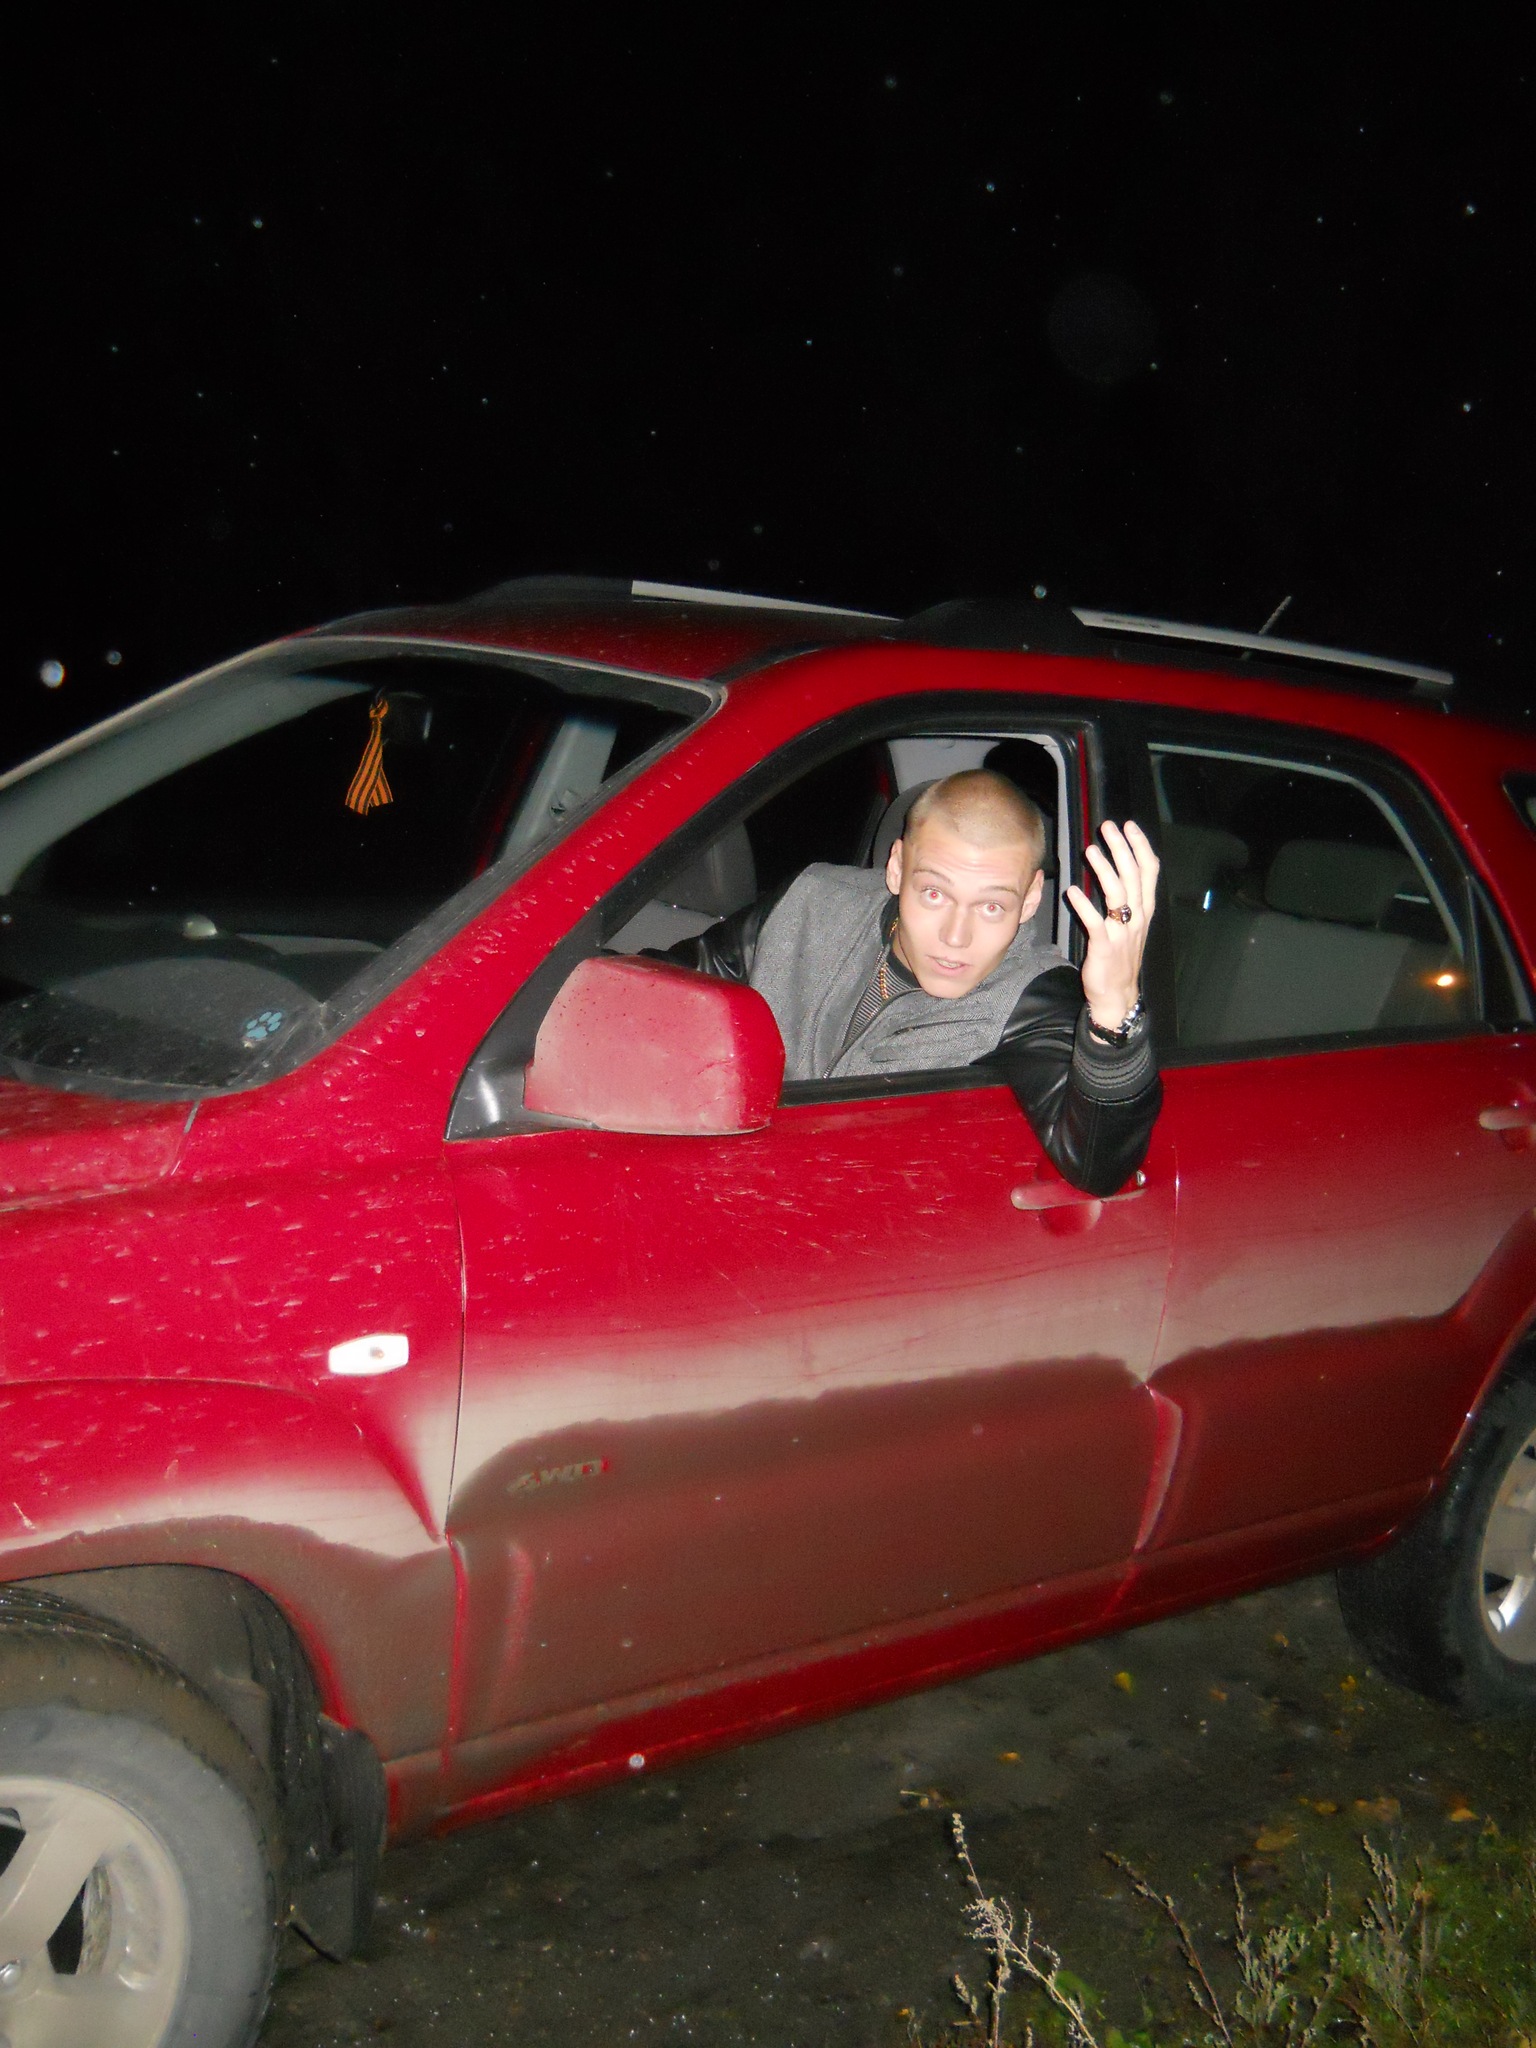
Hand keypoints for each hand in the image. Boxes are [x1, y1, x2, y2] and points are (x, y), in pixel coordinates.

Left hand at [1063, 819, 1159, 1032]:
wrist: (1118, 994)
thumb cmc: (1120, 957)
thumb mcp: (1130, 924)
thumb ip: (1125, 898)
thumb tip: (1115, 868)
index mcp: (1144, 910)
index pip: (1149, 871)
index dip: (1140, 846)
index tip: (1129, 825)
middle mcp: (1137, 918)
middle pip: (1133, 876)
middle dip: (1121, 848)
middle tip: (1107, 827)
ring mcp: (1122, 932)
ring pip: (1118, 895)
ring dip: (1104, 870)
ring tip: (1090, 850)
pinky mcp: (1105, 947)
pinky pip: (1096, 923)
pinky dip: (1085, 907)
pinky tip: (1073, 891)